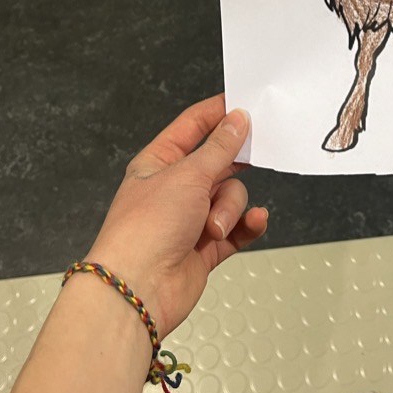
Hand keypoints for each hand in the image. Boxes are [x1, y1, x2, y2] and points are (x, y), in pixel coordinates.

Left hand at [87, 95, 267, 338]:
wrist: (138, 290)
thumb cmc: (145, 230)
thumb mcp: (188, 175)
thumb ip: (220, 148)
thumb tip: (237, 121)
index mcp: (158, 163)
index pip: (192, 127)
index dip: (217, 113)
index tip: (245, 103)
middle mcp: (174, 188)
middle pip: (218, 163)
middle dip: (233, 167)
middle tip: (253, 155)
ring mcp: (190, 218)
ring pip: (230, 197)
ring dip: (229, 209)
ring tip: (213, 225)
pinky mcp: (206, 246)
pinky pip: (238, 228)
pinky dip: (247, 224)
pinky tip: (254, 222)